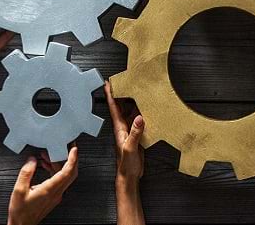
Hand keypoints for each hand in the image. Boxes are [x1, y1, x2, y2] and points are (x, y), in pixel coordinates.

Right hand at [7, 147, 78, 224]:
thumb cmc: (21, 212)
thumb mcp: (19, 190)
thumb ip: (26, 172)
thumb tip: (32, 160)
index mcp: (50, 189)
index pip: (67, 172)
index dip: (72, 159)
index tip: (74, 149)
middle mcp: (56, 193)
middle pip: (71, 173)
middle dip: (71, 158)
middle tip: (67, 147)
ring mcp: (56, 195)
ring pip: (65, 176)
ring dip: (60, 164)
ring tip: (49, 155)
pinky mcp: (53, 197)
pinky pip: (59, 180)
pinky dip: (55, 171)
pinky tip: (45, 165)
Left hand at [105, 81, 145, 224]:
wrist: (129, 175)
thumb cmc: (126, 164)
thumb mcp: (130, 147)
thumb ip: (135, 133)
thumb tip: (140, 117)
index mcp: (119, 128)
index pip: (114, 107)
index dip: (110, 94)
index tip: (108, 83)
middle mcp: (123, 127)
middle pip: (121, 106)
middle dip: (121, 93)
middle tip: (123, 80)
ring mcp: (129, 131)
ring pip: (130, 112)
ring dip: (132, 101)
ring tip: (136, 89)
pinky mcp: (136, 135)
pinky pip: (138, 120)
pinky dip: (141, 112)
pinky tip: (146, 108)